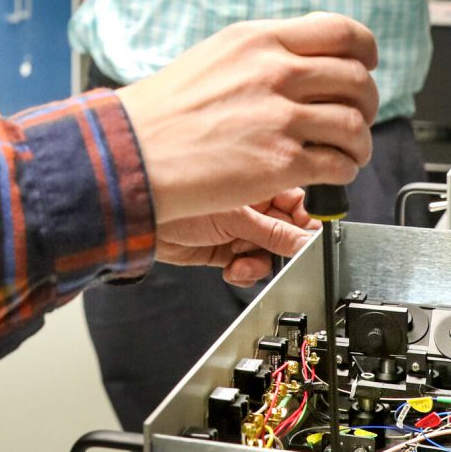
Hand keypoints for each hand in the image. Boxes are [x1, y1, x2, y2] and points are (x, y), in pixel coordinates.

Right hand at [117, 12, 377, 222]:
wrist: (130, 154)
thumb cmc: (163, 112)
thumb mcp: (216, 56)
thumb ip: (264, 52)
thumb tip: (306, 57)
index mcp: (259, 40)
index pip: (342, 32)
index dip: (365, 52)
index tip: (365, 66)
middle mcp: (274, 72)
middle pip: (357, 79)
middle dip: (366, 103)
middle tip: (357, 118)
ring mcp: (279, 117)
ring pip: (356, 124)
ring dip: (360, 143)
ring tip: (348, 153)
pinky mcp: (279, 162)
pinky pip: (339, 165)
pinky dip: (344, 172)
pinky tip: (330, 175)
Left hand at [156, 191, 315, 285]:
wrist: (139, 222)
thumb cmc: (176, 198)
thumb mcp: (237, 218)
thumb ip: (276, 234)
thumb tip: (310, 242)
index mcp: (258, 180)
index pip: (298, 201)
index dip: (307, 220)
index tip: (312, 238)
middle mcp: (251, 203)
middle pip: (286, 230)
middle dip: (284, 247)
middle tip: (283, 256)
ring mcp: (237, 227)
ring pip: (268, 251)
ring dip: (262, 262)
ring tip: (246, 262)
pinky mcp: (223, 249)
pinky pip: (248, 265)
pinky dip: (244, 271)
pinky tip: (233, 268)